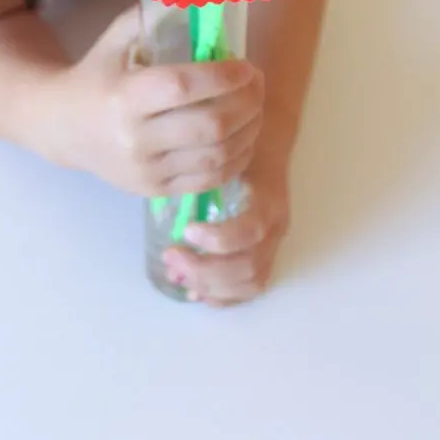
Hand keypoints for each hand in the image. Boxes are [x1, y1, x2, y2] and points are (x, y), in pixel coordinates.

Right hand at [44, 6, 264, 196]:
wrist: (63, 128)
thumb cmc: (96, 75)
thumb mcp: (115, 41)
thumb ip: (152, 18)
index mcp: (124, 96)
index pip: (184, 87)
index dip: (223, 76)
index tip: (246, 65)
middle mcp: (135, 139)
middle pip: (210, 126)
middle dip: (247, 103)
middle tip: (257, 84)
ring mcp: (146, 170)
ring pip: (216, 156)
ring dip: (249, 131)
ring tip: (256, 108)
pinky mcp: (155, 191)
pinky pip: (210, 181)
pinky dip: (237, 160)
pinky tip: (243, 138)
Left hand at [162, 140, 290, 306]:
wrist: (270, 143)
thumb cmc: (241, 147)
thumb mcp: (226, 153)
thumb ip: (203, 172)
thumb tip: (162, 191)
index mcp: (268, 200)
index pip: (251, 230)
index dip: (219, 239)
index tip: (186, 231)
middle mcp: (276, 227)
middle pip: (250, 266)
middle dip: (206, 270)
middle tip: (171, 258)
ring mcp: (274, 244)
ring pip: (252, 283)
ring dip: (212, 286)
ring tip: (178, 275)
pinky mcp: (267, 254)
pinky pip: (251, 286)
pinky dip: (223, 295)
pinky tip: (196, 291)